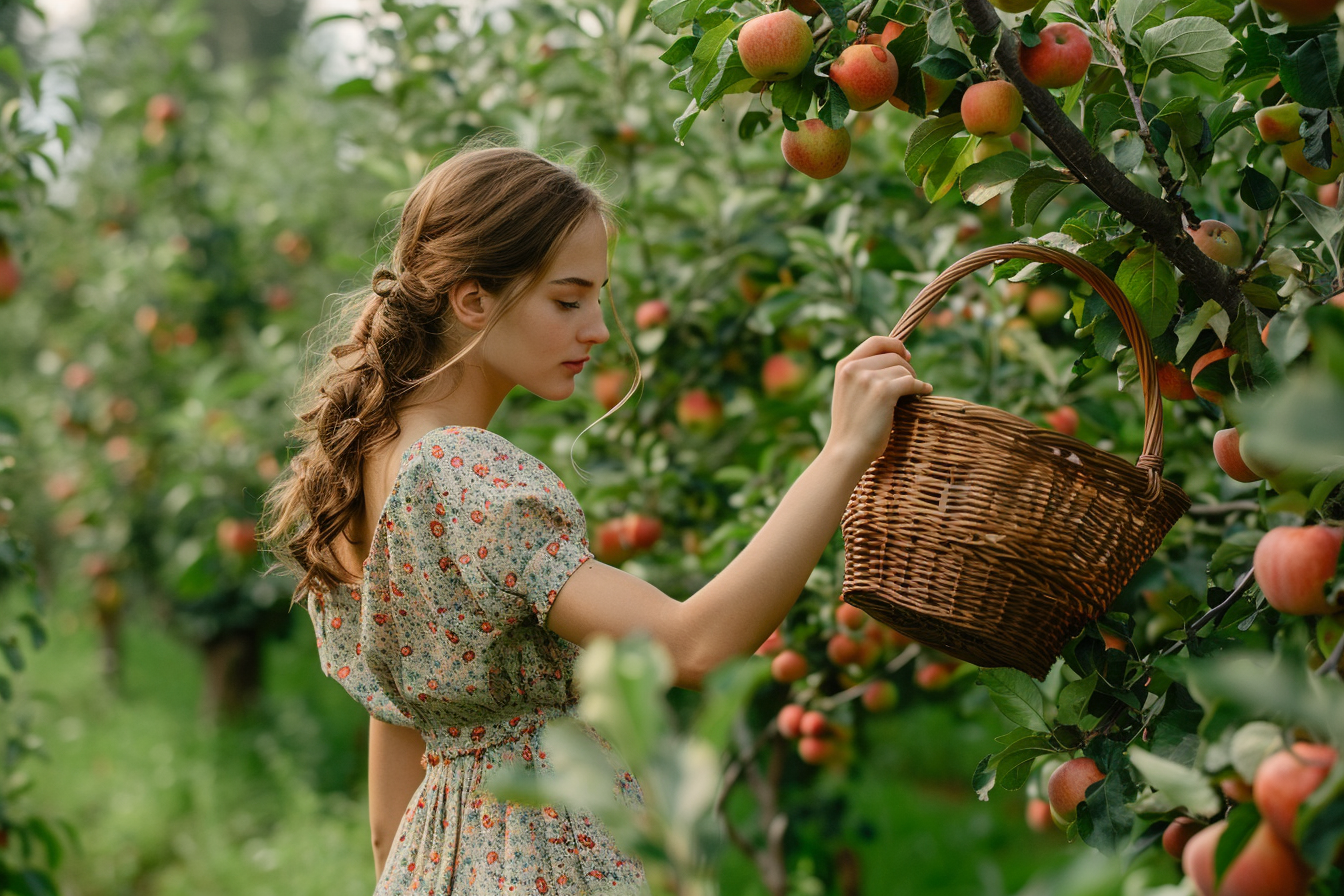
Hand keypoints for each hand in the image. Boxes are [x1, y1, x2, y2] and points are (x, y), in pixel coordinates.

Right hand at [828, 335, 931, 469]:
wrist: (847, 450)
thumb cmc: (852, 426)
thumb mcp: (849, 392)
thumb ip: (863, 374)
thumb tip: (897, 357)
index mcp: (844, 366)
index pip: (876, 342)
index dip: (895, 345)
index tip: (906, 355)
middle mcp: (854, 368)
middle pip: (893, 355)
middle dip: (906, 366)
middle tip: (911, 380)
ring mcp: (868, 379)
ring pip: (903, 369)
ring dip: (913, 379)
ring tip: (914, 391)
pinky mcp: (883, 392)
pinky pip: (911, 382)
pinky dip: (921, 387)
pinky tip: (925, 391)